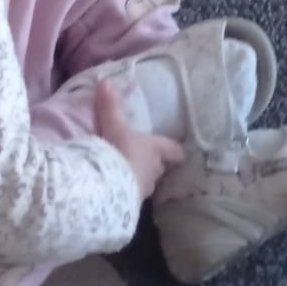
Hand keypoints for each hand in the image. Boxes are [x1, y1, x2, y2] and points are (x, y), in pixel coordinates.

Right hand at [94, 79, 183, 199]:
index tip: (180, 152)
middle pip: (160, 166)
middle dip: (154, 163)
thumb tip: (105, 81)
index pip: (173, 150)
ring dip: (139, 177)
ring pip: (146, 181)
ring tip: (126, 173)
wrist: (108, 189)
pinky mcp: (129, 204)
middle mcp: (154, 170)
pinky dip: (125, 190)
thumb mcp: (113, 128)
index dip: (176, 150)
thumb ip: (110, 107)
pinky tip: (115, 189)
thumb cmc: (118, 153)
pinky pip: (131, 194)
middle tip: (144, 158)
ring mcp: (143, 190)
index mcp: (155, 150)